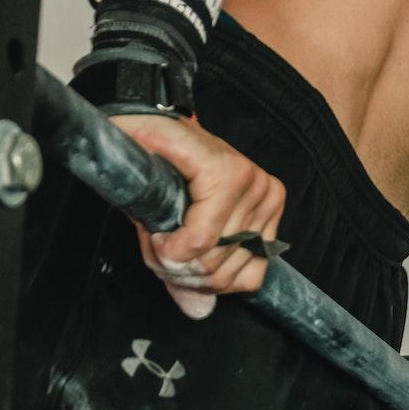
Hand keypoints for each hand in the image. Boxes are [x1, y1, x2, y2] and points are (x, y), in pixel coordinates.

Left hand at [111, 114, 286, 318]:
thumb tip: (156, 250)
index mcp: (227, 171)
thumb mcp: (135, 155)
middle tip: (158, 249)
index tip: (151, 238)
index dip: (166, 252)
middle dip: (176, 267)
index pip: (199, 241)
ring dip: (194, 277)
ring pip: (228, 275)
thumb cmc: (152, 144)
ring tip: (177, 256)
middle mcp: (256, 186)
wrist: (171, 129)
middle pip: (212, 262)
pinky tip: (202, 266)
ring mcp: (268, 205)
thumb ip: (143, 211)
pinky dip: (224, 281)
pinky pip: (253, 275)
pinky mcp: (273, 220)